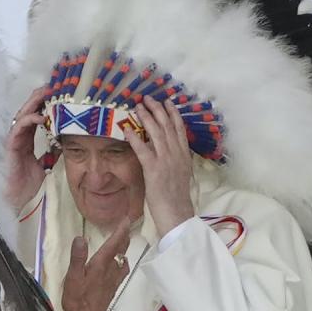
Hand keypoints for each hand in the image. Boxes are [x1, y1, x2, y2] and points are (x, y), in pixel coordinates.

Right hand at [5, 86, 51, 209]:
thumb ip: (51, 153)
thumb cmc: (26, 184)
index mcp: (26, 138)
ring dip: (36, 102)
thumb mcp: (44, 165)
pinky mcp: (11, 144)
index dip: (45, 104)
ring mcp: (14, 138)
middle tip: (54, 86)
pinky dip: (30, 119)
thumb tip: (63, 145)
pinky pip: (20, 127)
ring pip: (23, 114)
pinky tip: (43, 116)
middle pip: (29, 110)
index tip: (58, 95)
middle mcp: (19, 135)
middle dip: (41, 97)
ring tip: (48, 93)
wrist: (16, 198)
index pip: (36, 115)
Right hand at [62, 219, 130, 310]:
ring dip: (124, 251)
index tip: (127, 219)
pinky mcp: (111, 289)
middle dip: (124, 238)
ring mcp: (112, 281)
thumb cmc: (77, 300)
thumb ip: (77, 257)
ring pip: (122, 262)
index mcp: (100, 265)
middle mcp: (110, 272)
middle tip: (126, 226)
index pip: (113, 244)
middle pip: (120, 251)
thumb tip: (81, 238)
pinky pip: (120, 271)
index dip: (120, 231)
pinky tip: (117, 266)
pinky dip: (121, 263)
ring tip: (123, 244)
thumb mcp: (73, 278)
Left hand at [123, 97, 194, 237]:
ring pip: (156, 133)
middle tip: (148, 98)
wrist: (176, 212)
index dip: (173, 113)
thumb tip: (170, 148)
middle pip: (167, 126)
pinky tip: (127, 129)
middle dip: (157, 110)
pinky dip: (134, 138)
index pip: (180, 129)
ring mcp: (165, 160)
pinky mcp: (153, 169)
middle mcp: (176, 154)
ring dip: (146, 118)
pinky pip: (142, 149)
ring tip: (138, 107)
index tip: (167, 102)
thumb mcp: (182, 173)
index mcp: (184, 155)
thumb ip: (177, 159)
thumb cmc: (177, 196)